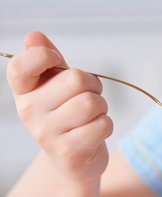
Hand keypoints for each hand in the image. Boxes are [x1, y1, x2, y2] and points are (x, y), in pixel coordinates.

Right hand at [7, 31, 112, 181]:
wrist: (71, 160)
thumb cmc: (66, 114)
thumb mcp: (56, 84)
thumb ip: (48, 59)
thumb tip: (33, 36)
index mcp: (23, 91)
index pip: (20, 66)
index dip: (43, 55)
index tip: (57, 61)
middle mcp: (28, 111)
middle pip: (75, 79)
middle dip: (92, 85)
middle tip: (88, 96)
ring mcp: (46, 133)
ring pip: (91, 102)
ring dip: (101, 107)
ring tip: (91, 116)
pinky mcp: (68, 151)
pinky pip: (102, 124)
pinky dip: (106, 125)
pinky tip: (93, 133)